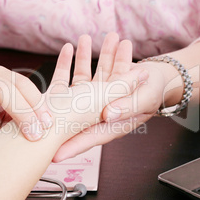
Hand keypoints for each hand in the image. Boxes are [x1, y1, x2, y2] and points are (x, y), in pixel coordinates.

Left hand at [50, 33, 150, 161]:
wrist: (156, 78)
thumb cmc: (154, 93)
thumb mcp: (144, 100)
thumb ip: (128, 107)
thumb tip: (108, 114)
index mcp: (110, 125)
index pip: (87, 139)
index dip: (70, 147)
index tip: (52, 155)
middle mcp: (98, 113)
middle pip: (74, 115)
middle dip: (60, 107)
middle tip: (42, 106)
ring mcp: (93, 96)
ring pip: (78, 84)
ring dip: (74, 67)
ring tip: (71, 49)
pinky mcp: (93, 82)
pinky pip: (83, 71)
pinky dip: (81, 57)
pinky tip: (77, 44)